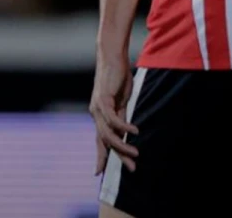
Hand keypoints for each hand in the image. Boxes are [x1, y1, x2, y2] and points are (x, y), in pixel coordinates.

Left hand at [90, 54, 138, 174]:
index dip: (100, 157)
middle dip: (117, 157)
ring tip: (136, 154)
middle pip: (105, 141)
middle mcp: (95, 113)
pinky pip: (113, 118)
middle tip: (131, 169)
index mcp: (99, 116)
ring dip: (122, 145)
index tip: (99, 173)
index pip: (99, 141)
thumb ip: (122, 117)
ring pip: (108, 133)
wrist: (112, 58)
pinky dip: (124, 126)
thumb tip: (125, 134)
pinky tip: (135, 131)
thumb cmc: (117, 79)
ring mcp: (98, 107)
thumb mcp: (121, 102)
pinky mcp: (104, 99)